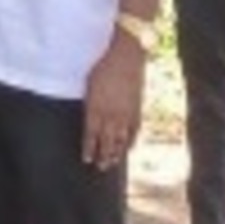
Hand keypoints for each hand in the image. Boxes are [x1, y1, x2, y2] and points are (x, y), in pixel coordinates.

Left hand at [83, 31, 146, 168]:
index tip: (86, 159)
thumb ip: (90, 104)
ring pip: (121, 138)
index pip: (91, 134)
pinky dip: (131, 140)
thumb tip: (90, 117)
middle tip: (100, 167)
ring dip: (116, 152)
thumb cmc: (102, 66)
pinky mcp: (137, 108)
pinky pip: (134, 129)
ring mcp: (126, 112)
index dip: (89, 148)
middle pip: (106, 141)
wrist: (125, 56)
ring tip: (112, 163)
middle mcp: (111, 114)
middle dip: (103, 155)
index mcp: (95, 107)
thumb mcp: (90, 86)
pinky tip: (128, 148)